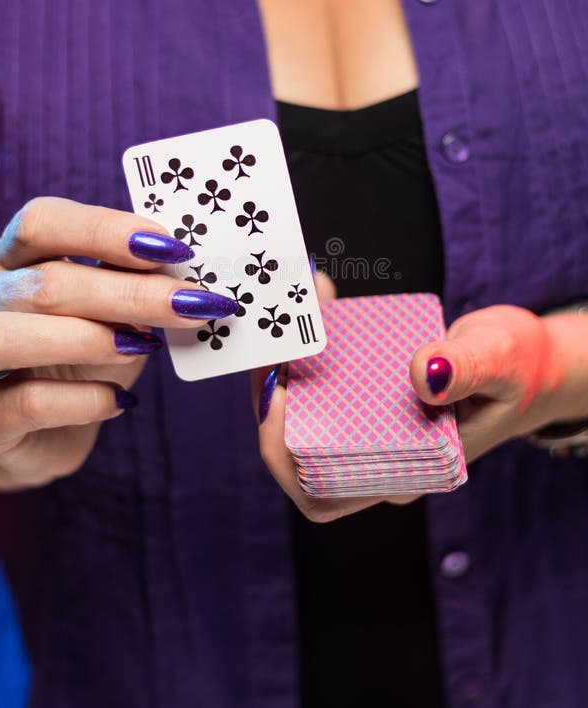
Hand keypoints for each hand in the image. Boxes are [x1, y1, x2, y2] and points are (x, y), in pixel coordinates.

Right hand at [0, 197, 238, 489]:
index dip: (104, 230)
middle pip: (45, 284)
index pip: (41, 222)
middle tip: (192, 303)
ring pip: (8, 337)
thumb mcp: (108, 311)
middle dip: (128, 293)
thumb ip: (133, 283)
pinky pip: (26, 404)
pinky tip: (120, 401)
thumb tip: (189, 270)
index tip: (170, 247)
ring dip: (90, 339)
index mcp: (15, 261)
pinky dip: (82, 400)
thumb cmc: (77, 359)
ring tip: (146, 346)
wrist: (34, 435)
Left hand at [254, 302, 567, 521]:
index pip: (323, 490)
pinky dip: (309, 345)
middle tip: (274, 338)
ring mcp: (368, 427)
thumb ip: (466, 371)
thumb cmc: (518, 372)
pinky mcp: (365, 394)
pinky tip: (315, 303)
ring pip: (300, 410)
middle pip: (296, 447)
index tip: (279, 393)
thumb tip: (422, 376)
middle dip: (271, 395)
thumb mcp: (501, 363)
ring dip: (283, 365)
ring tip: (290, 310)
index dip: (286, 452)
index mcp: (408, 474)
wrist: (522, 360)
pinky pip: (321, 378)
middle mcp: (379, 458)